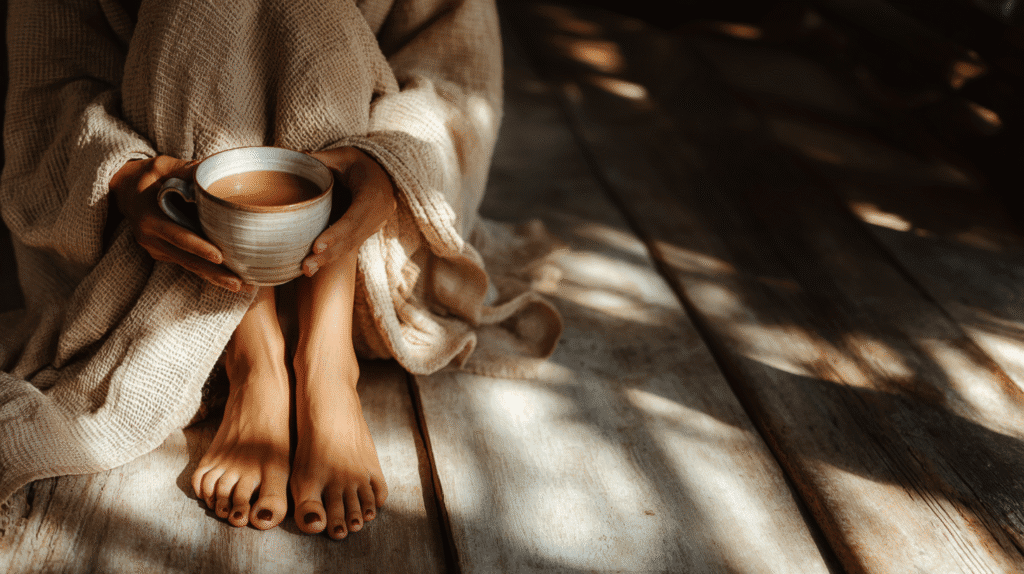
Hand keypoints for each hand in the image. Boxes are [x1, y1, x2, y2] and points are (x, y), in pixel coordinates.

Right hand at [110, 155, 250, 292]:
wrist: (124, 190)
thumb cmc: (148, 176)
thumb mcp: (161, 166)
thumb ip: (182, 169)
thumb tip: (205, 168)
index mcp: (150, 219)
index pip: (178, 236)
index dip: (199, 247)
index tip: (219, 257)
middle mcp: (152, 239)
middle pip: (188, 260)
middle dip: (215, 273)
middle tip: (241, 284)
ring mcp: (157, 249)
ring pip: (190, 266)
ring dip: (216, 278)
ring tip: (243, 287)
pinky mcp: (164, 253)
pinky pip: (188, 264)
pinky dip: (209, 273)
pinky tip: (231, 280)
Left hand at [302, 147, 397, 275]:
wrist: (384, 175)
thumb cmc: (361, 163)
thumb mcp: (344, 155)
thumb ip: (323, 158)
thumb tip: (296, 157)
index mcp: (374, 195)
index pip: (353, 219)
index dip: (335, 234)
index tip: (316, 246)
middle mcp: (378, 215)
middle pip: (351, 239)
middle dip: (328, 255)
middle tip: (306, 266)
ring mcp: (374, 226)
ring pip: (351, 247)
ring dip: (328, 261)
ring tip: (307, 271)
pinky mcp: (366, 233)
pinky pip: (350, 246)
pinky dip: (333, 256)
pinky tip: (315, 266)